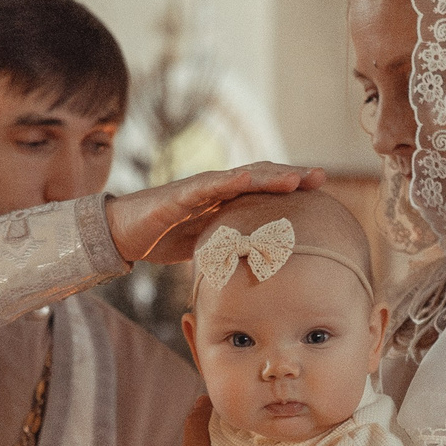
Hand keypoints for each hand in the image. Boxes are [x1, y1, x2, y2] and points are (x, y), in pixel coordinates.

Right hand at [106, 162, 328, 265]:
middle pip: (260, 177)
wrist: (124, 233)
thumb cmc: (165, 238)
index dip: (292, 187)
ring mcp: (198, 189)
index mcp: (226, 201)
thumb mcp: (208, 245)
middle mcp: (216, 189)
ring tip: (293, 178)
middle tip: (320, 177)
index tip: (321, 189)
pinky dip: (225, 181)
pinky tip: (244, 179)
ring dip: (267, 176)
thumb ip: (232, 247)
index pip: (265, 190)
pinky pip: (205, 186)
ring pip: (238, 177)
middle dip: (290, 176)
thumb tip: (261, 270)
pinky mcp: (177, 196)